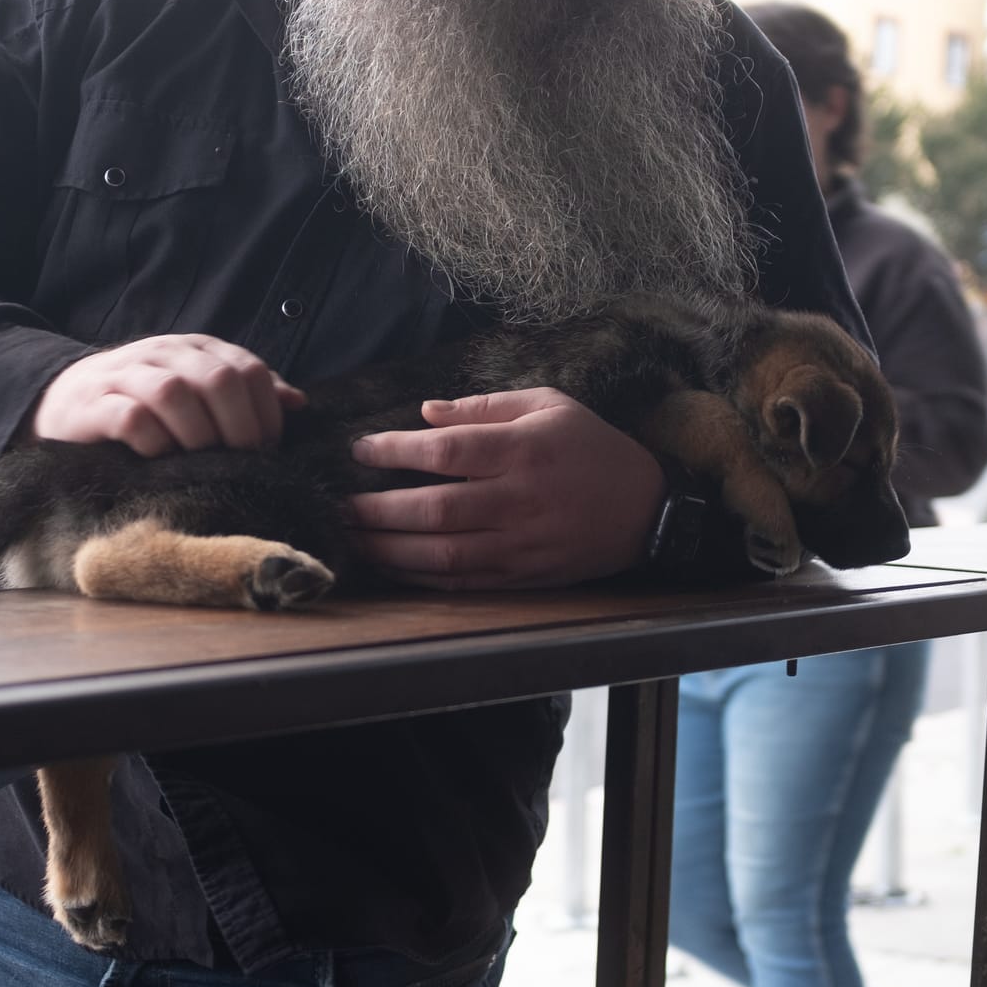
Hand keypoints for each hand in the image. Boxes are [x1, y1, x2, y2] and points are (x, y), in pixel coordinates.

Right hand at [29, 335, 305, 454]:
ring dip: (197, 434)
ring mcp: (125, 376)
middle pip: (217, 378)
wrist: (63, 401)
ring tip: (202, 463)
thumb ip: (244, 393)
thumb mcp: (197, 390)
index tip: (266, 451)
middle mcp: (163, 353)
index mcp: (196, 349)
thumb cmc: (143, 404)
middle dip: (239, 427)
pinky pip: (131, 418)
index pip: (249, 369)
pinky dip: (154, 442)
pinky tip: (161, 459)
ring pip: (173, 391)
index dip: (266, 414)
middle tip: (239, 463)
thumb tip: (297, 402)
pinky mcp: (93, 406)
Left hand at [346, 388, 665, 589]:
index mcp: (524, 451)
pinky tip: (390, 563)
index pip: (445, 453)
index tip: (361, 449)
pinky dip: (419, 576)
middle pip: (434, 510)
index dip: (395, 452)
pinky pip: (461, 582)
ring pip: (441, 555)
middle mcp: (519, 501)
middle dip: (377, 510)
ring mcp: (521, 545)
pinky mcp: (523, 576)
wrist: (645, 509)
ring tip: (352, 536)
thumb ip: (485, 406)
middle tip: (341, 504)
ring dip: (388, 548)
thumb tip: (425, 412)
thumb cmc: (591, 447)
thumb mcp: (548, 404)